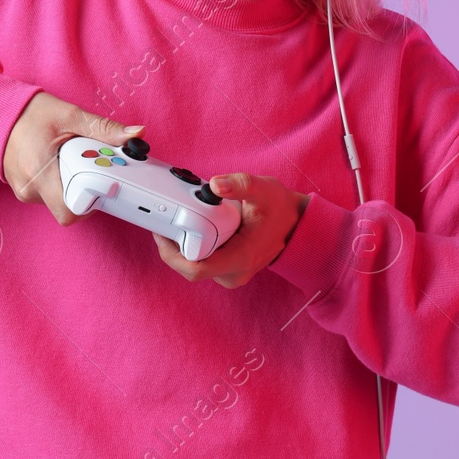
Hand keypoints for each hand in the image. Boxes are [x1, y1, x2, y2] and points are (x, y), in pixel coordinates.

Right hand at [3, 92, 143, 226]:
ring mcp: (25, 192)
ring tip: (71, 160)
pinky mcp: (24, 191)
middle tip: (90, 168)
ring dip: (72, 186)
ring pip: (60, 202)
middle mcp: (30, 188)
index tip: (103, 184)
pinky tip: (60, 164)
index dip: (92, 202)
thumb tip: (136, 135)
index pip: (71, 211)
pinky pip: (50, 196)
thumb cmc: (29, 114)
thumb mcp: (70, 115)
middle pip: (69, 208)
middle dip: (85, 192)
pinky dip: (60, 183)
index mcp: (40, 172)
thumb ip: (103, 128)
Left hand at [153, 172, 308, 288]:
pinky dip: (193, 246)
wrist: (296, 224)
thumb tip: (215, 184)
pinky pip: (202, 262)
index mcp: (240, 257)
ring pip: (194, 266)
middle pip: (189, 268)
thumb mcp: (263, 190)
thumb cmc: (280, 209)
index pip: (195, 269)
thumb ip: (240, 184)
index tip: (162, 231)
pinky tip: (191, 228)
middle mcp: (234, 272)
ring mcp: (231, 273)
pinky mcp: (228, 269)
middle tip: (166, 219)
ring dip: (182, 246)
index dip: (172, 253)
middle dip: (173, 245)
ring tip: (179, 220)